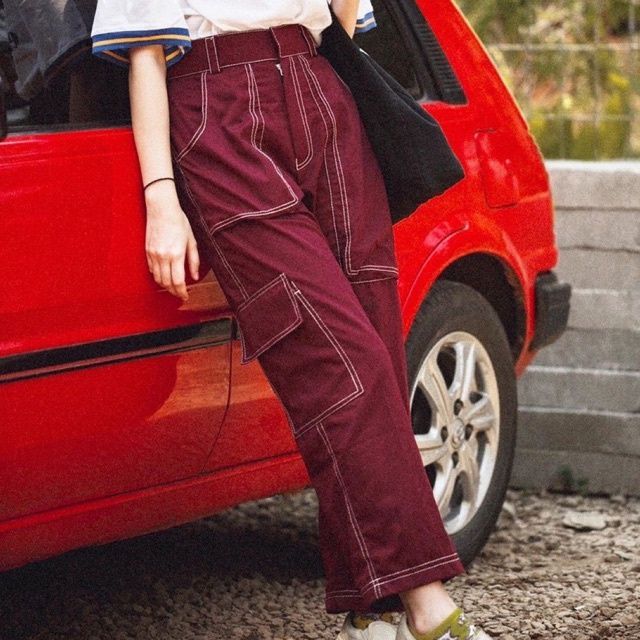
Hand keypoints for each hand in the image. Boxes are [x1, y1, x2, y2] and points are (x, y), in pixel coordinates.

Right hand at [144, 181, 199, 301]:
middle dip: (174, 292)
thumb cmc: (179, 222)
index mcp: (176, 254)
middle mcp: (163, 256)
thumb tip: (195, 277)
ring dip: (166, 286)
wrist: (161, 208)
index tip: (185, 296)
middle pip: (167, 283)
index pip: (178, 281)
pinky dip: (158, 276)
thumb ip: (194, 260)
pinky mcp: (147, 251)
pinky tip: (164, 275)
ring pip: (158, 278)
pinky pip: (152, 269)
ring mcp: (153, 254)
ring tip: (173, 287)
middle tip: (180, 294)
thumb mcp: (191, 240)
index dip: (182, 292)